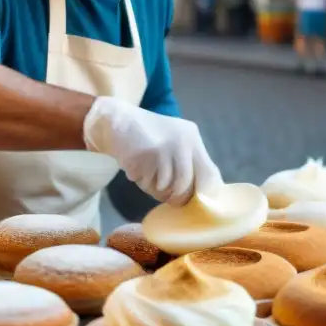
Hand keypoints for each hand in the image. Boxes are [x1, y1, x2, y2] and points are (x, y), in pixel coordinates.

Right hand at [83, 96, 222, 205]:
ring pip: (167, 187)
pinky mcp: (146, 155)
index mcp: (192, 137)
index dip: (204, 194)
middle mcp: (183, 141)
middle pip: (187, 185)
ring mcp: (164, 147)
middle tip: (169, 198)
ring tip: (148, 177)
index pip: (209, 173)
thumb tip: (200, 197)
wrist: (116, 121)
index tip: (195, 204)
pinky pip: (149, 183)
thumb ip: (187, 164)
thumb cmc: (147, 137)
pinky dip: (142, 183)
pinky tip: (137, 169)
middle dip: (177, 197)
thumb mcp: (173, 142)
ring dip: (156, 190)